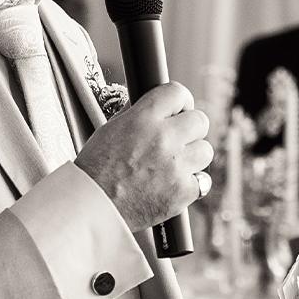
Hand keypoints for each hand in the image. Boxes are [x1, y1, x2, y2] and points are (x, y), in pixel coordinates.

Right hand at [75, 82, 212, 233]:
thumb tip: (157, 108)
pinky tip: (175, 184)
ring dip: (193, 157)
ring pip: (205, 151)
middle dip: (190, 129)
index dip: (180, 101)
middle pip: (200, 120)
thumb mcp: (110, 129)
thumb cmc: (97, 169)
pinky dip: (192, 184)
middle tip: (178, 140)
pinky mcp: (183, 191)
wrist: (93, 206)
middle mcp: (163, 138)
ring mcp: (176, 166)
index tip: (179, 110)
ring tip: (174, 165)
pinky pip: (203, 181)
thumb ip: (138, 115)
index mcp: (143, 119)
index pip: (177, 92)